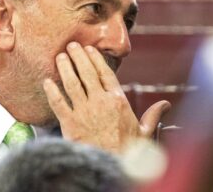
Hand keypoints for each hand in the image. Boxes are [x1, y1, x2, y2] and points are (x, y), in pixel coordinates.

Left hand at [43, 42, 170, 152]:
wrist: (112, 166)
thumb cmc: (129, 151)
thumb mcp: (145, 132)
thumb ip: (153, 115)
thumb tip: (166, 104)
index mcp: (118, 100)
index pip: (105, 74)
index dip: (96, 59)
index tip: (89, 49)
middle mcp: (100, 102)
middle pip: (87, 73)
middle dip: (78, 57)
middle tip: (72, 45)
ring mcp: (84, 112)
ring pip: (72, 84)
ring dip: (65, 68)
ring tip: (60, 56)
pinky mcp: (70, 124)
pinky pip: (58, 103)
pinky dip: (51, 91)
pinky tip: (46, 81)